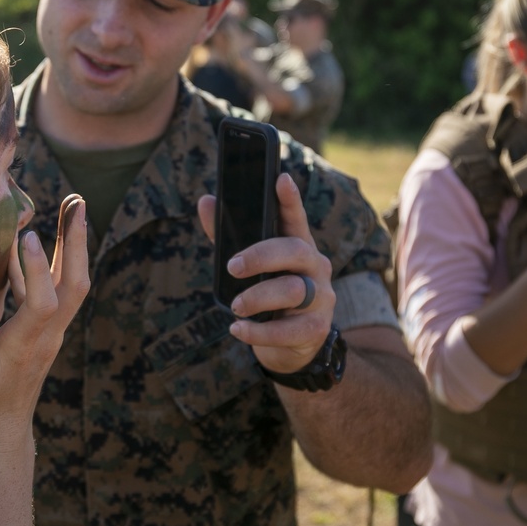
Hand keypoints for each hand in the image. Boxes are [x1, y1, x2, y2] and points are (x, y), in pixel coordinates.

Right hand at [0, 194, 88, 450]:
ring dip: (73, 246)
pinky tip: (34, 242)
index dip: (36, 270)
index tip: (27, 237)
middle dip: (77, 243)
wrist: (1, 430)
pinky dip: (50, 262)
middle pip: (74, 285)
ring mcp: (51, 332)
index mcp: (22, 347)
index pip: (41, 304)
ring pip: (71, 284)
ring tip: (74, 207)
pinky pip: (56, 290)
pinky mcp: (47, 329)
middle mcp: (46, 335)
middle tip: (78, 204)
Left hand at [198, 173, 334, 373]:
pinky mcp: (315, 328)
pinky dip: (259, 332)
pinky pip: (288, 329)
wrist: (292, 346)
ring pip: (293, 290)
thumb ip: (227, 237)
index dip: (289, 200)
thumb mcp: (251, 267)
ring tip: (235, 306)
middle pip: (295, 251)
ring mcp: (320, 298)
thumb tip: (205, 201)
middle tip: (232, 267)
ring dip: (258, 297)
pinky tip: (238, 329)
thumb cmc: (269, 296)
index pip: (295, 219)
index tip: (280, 179)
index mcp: (299, 247)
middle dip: (261, 256)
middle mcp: (315, 267)